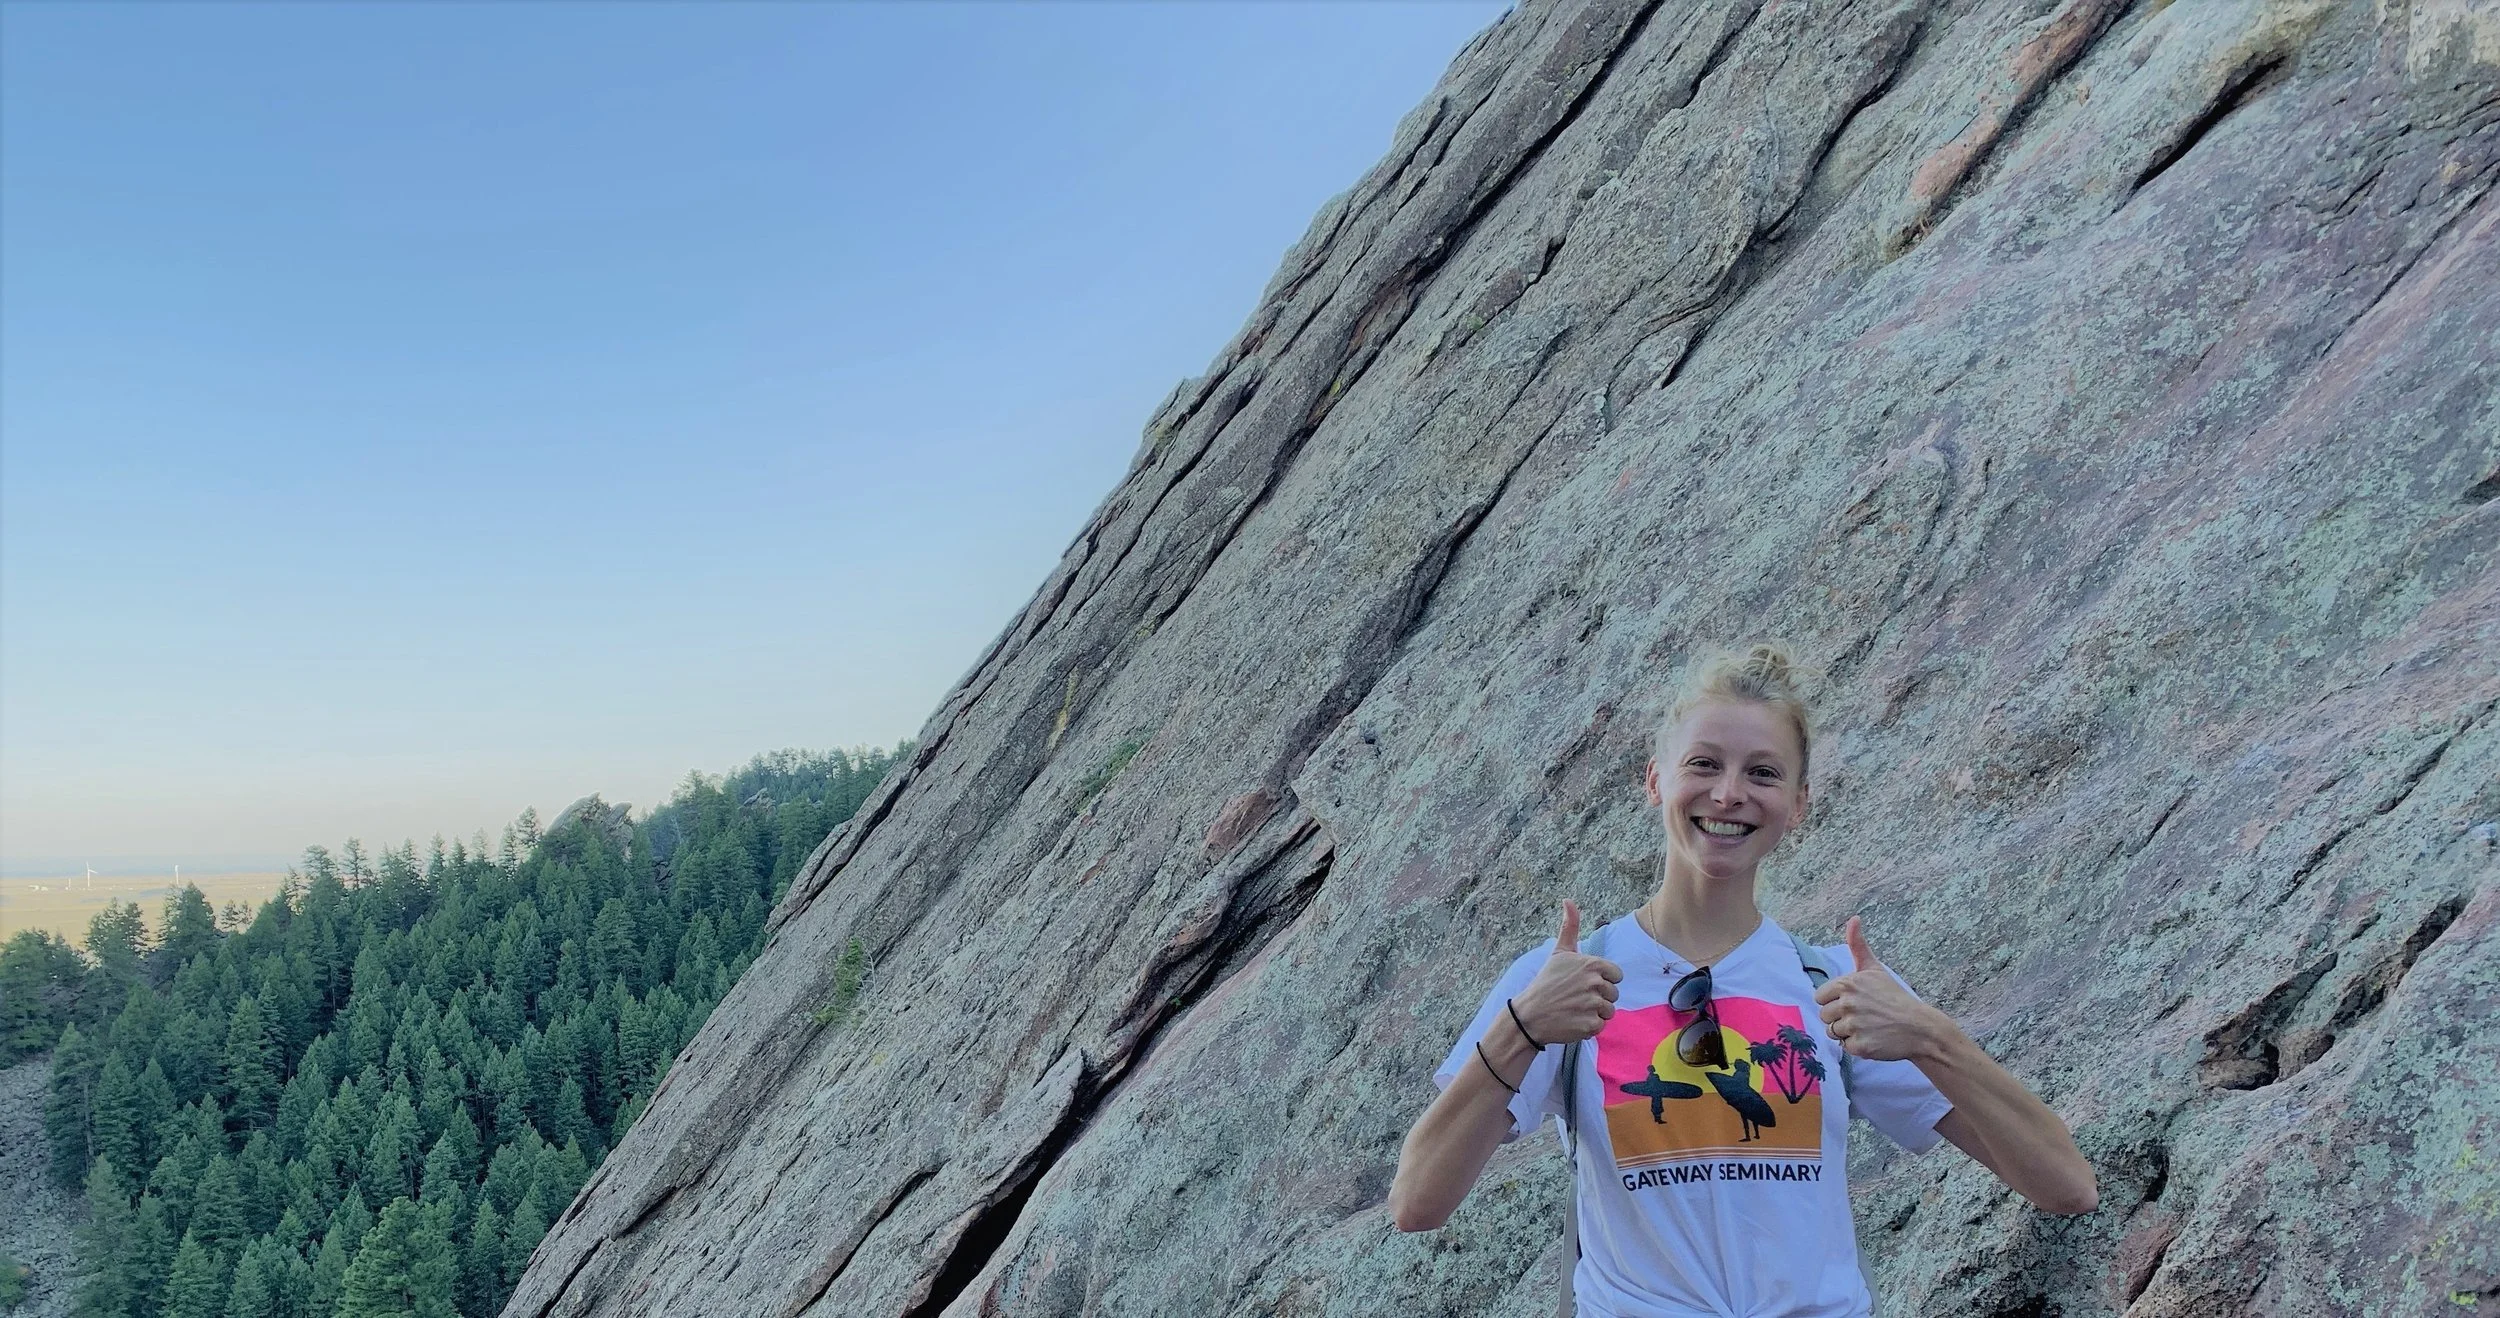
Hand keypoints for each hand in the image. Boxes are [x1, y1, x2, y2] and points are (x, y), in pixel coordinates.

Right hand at [1510, 901, 1622, 1044]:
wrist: (1529, 1015)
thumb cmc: (1546, 982)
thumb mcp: (1559, 953)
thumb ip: (1570, 927)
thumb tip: (1568, 900)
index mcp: (1592, 964)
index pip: (1616, 975)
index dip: (1603, 980)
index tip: (1584, 983)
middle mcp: (1595, 983)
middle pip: (1614, 994)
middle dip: (1599, 997)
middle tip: (1577, 997)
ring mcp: (1593, 1005)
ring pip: (1609, 1011)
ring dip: (1595, 1013)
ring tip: (1575, 1009)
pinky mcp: (1590, 1025)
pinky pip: (1600, 1026)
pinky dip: (1588, 1026)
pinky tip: (1573, 1021)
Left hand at [1813, 917, 1950, 1060]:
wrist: (1920, 1027)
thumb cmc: (1894, 997)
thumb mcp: (1875, 969)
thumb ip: (1858, 945)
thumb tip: (1854, 918)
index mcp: (1847, 984)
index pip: (1820, 998)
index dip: (1834, 1002)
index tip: (1854, 1003)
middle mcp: (1848, 1003)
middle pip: (1824, 1016)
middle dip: (1839, 1018)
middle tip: (1863, 1017)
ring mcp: (1854, 1025)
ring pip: (1833, 1033)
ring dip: (1847, 1033)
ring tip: (1869, 1027)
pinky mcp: (1860, 1046)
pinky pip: (1846, 1048)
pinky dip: (1858, 1046)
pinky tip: (1874, 1039)